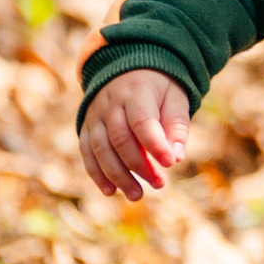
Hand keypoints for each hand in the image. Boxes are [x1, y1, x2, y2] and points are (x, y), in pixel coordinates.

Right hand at [80, 70, 191, 199]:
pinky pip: (87, 152)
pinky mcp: (86, 127)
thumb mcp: (175, 98)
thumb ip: (177, 126)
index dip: (155, 145)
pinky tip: (110, 191)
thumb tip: (177, 157)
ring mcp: (95, 115)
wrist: (128, 68)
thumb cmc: (158, 88)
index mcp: (136, 92)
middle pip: (120, 139)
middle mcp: (110, 103)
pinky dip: (96, 173)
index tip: (170, 164)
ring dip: (117, 175)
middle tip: (159, 184)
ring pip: (100, 149)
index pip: (142, 121)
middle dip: (139, 166)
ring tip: (136, 195)